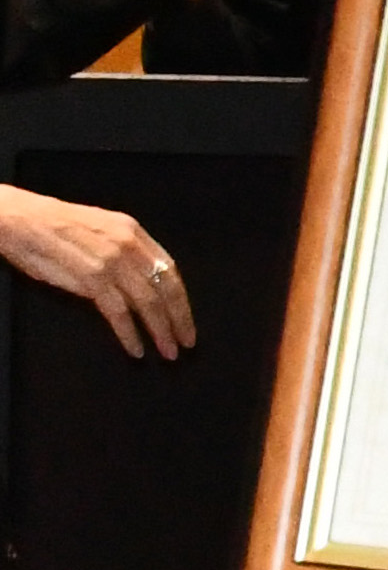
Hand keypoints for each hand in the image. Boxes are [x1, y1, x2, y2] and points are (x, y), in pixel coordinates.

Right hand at [0, 183, 194, 357]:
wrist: (19, 218)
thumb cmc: (53, 226)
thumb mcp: (101, 229)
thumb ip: (124, 250)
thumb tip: (142, 278)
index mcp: (133, 231)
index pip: (170, 268)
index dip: (181, 298)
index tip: (186, 319)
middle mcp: (128, 245)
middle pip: (165, 288)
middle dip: (179, 319)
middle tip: (187, 342)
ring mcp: (111, 262)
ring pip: (147, 302)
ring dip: (160, 331)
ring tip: (168, 351)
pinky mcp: (90, 278)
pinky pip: (118, 312)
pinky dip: (130, 333)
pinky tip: (136, 349)